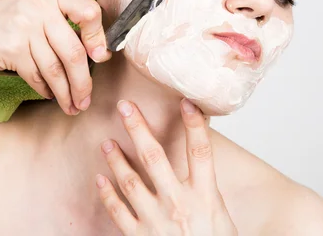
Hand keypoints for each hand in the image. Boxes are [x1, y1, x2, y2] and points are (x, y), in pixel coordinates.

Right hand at [0, 0, 110, 114]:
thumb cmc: (0, 19)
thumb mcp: (35, 7)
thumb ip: (64, 22)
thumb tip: (97, 53)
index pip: (89, 12)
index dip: (99, 38)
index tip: (100, 57)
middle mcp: (40, 6)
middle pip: (74, 51)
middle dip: (83, 82)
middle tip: (87, 98)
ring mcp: (25, 27)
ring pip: (56, 68)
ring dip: (67, 92)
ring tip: (72, 105)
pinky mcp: (11, 48)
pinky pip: (38, 76)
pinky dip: (46, 90)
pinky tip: (51, 95)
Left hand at [96, 99, 237, 235]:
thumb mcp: (222, 219)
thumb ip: (207, 193)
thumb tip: (201, 168)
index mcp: (205, 198)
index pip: (201, 152)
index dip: (194, 125)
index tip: (187, 103)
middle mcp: (179, 204)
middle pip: (156, 157)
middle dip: (139, 128)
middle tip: (125, 106)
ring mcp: (156, 221)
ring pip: (131, 181)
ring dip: (117, 159)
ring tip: (107, 142)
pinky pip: (119, 212)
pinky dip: (108, 195)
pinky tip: (100, 180)